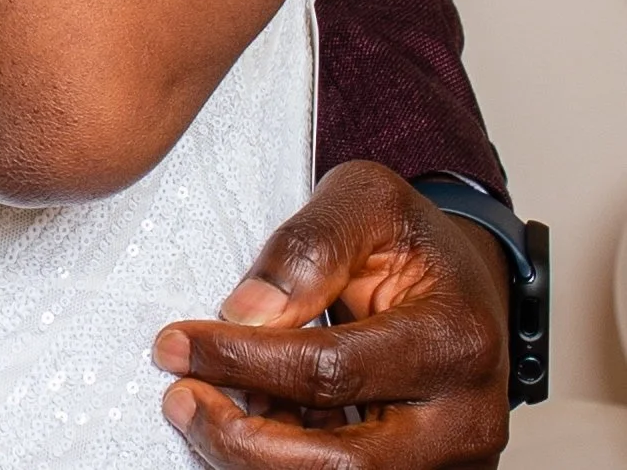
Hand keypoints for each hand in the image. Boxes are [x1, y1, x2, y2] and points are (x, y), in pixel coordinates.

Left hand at [153, 161, 512, 466]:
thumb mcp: (366, 200)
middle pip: (341, 463)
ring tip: (205, 407)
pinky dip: (288, 459)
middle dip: (244, 439)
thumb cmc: (412, 241)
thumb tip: (247, 312)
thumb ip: (310, 245)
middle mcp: (464, 421)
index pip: (332, 371)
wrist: (465, 286)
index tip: (177, 343)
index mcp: (454, 341)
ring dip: (258, 457)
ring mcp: (453, 464)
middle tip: (180, 398)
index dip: (244, 361)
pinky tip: (252, 417)